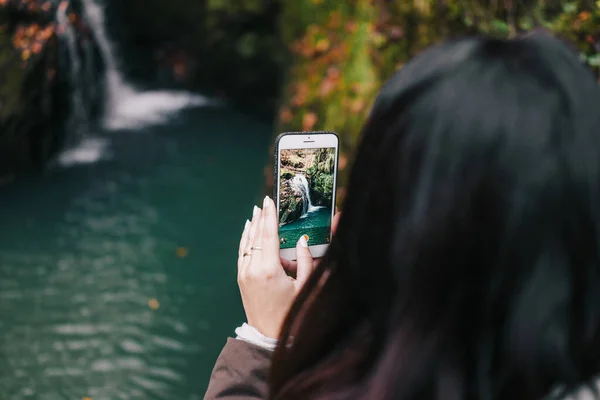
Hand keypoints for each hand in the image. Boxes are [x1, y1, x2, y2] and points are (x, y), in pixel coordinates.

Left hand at [237, 197, 340, 338]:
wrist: (269, 336)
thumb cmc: (291, 313)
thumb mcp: (305, 287)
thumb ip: (306, 262)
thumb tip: (302, 241)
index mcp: (269, 270)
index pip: (268, 235)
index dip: (269, 216)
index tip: (269, 200)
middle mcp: (252, 269)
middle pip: (256, 236)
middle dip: (260, 217)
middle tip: (264, 201)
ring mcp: (244, 274)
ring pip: (247, 243)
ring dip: (252, 226)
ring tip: (256, 211)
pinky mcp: (241, 279)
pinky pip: (242, 253)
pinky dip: (246, 239)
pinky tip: (249, 231)